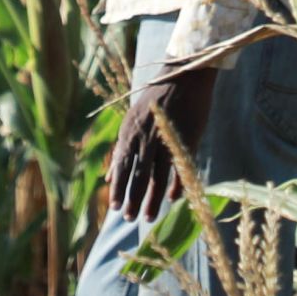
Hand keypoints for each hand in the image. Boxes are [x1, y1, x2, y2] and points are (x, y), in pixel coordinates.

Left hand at [104, 62, 223, 219]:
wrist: (185, 76)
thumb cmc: (157, 101)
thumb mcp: (132, 121)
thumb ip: (121, 150)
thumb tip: (109, 177)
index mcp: (131, 132)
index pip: (122, 166)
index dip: (118, 188)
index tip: (114, 208)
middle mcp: (146, 137)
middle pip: (138, 175)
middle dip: (132, 199)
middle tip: (129, 219)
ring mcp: (167, 138)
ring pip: (157, 176)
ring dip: (152, 200)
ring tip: (149, 218)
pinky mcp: (187, 139)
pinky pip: (179, 168)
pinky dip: (175, 185)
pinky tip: (172, 200)